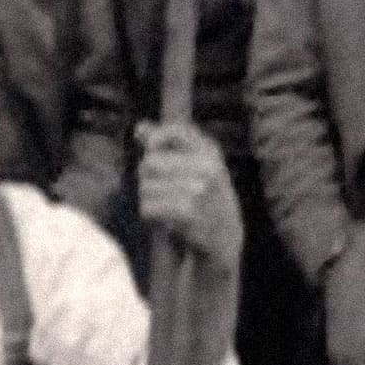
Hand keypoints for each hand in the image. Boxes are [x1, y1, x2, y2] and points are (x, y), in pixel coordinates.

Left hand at [134, 122, 241, 271]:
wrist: (225, 237)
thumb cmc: (205, 196)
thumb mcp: (196, 164)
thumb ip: (167, 143)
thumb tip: (139, 128)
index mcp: (210, 151)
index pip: (174, 131)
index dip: (155, 139)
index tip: (153, 150)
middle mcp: (207, 167)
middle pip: (149, 163)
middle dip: (147, 178)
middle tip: (162, 190)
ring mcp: (198, 190)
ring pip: (146, 187)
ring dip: (149, 200)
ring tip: (166, 206)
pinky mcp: (187, 213)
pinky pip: (148, 207)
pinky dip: (151, 215)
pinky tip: (165, 219)